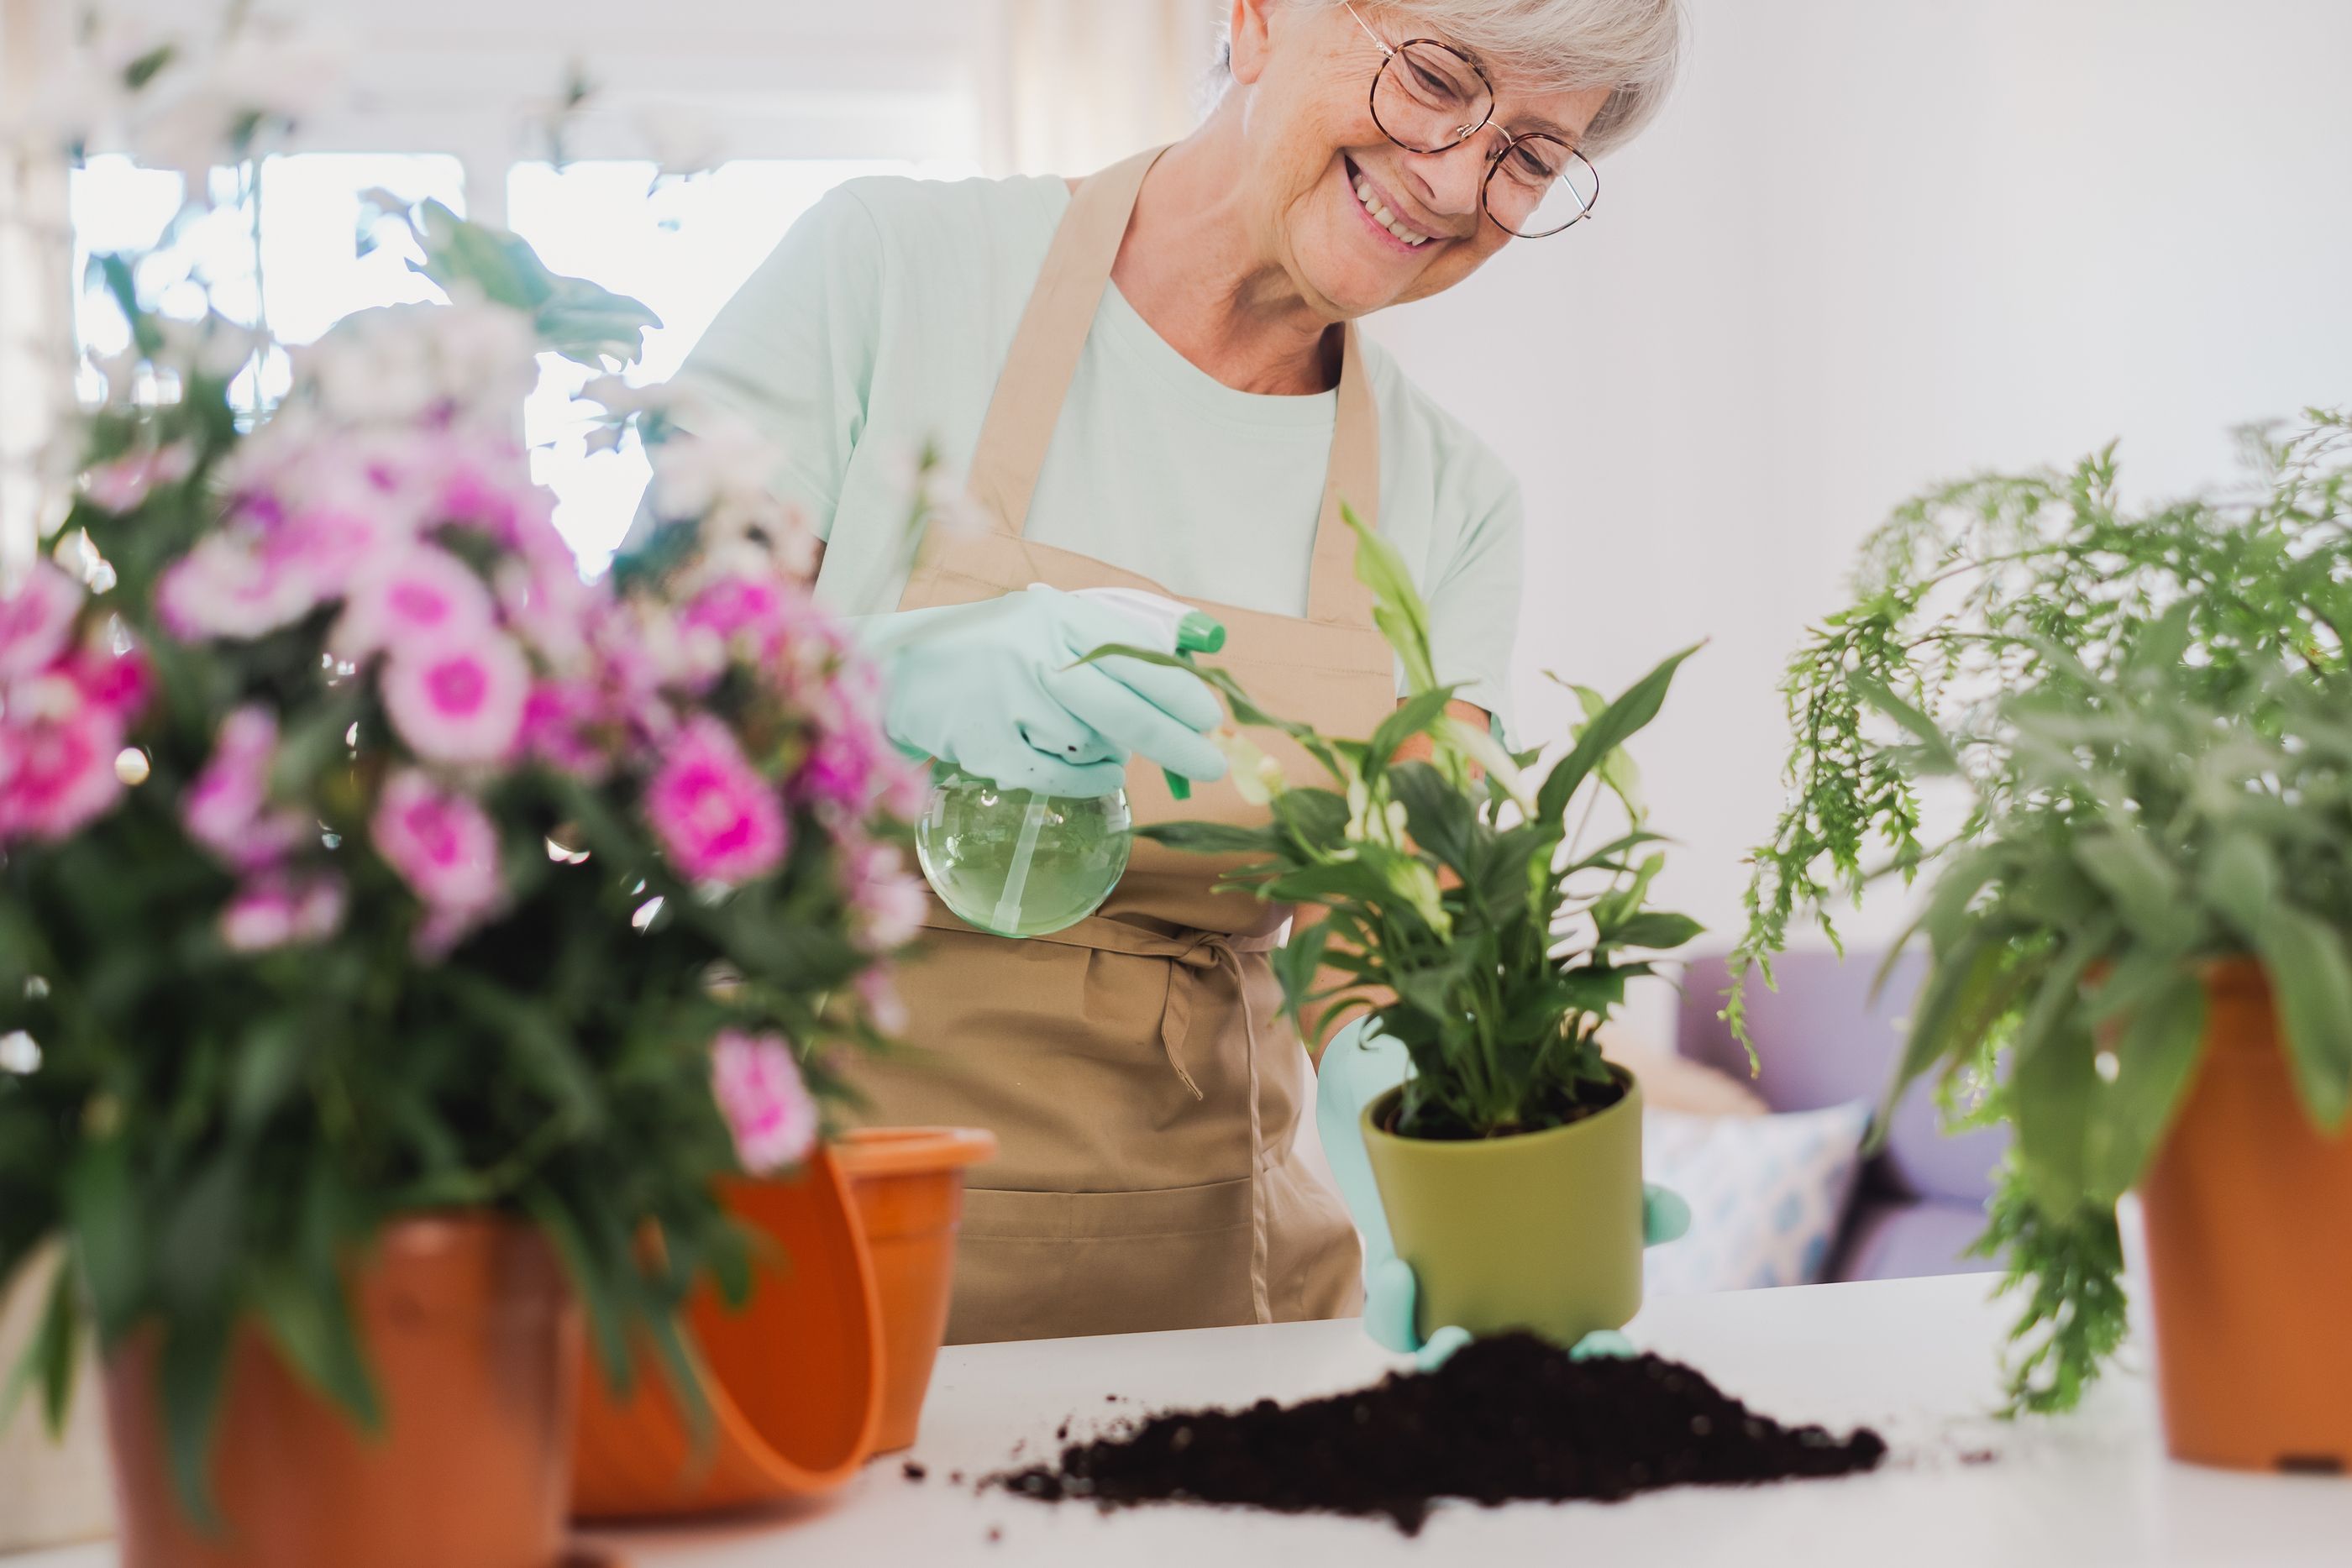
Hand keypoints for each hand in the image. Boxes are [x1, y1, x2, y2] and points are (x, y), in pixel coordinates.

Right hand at [856, 585, 1227, 795]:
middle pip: (1124, 708)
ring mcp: (1008, 700)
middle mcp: (1033, 652)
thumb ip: (1110, 644)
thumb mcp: (1047, 625)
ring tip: (1086, 736)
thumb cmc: (992, 652)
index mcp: (1056, 615)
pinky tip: (1097, 771)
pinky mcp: (988, 745)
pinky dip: (1087, 778)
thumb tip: (1189, 676)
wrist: (902, 673)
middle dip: (1177, 742)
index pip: (1133, 653)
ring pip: (1092, 745)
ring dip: (1107, 752)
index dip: (1178, 689)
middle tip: (1213, 765)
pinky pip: (1061, 775)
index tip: (1210, 716)